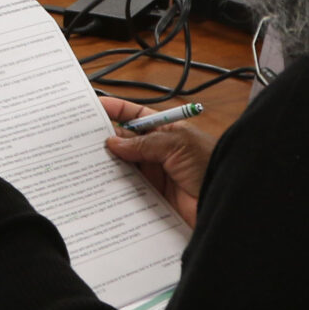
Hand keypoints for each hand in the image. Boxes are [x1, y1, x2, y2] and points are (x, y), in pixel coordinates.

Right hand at [98, 97, 213, 227]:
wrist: (226, 202)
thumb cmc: (210, 166)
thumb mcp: (176, 145)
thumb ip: (143, 143)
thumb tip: (113, 142)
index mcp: (167, 130)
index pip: (136, 115)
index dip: (116, 110)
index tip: (94, 107)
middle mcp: (159, 150)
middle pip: (126, 140)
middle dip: (106, 138)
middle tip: (82, 137)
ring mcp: (156, 173)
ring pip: (124, 164)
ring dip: (108, 162)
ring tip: (86, 159)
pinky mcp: (153, 195)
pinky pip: (129, 188)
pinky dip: (115, 185)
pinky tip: (102, 182)